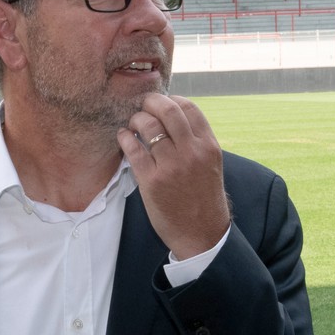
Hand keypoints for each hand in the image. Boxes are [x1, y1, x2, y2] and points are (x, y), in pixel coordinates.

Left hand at [116, 93, 230, 260]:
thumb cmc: (204, 198)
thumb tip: (173, 118)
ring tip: (133, 124)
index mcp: (208, 146)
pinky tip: (123, 137)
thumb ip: (196, 141)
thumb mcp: (210, 164)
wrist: (202, 234)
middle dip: (150, 102)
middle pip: (167, 110)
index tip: (161, 103)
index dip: (171, 99)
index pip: (189, 108)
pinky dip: (124, 138)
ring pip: (148, 126)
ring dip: (136, 119)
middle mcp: (192, 152)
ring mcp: (171, 166)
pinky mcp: (152, 181)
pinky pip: (133, 149)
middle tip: (143, 105)